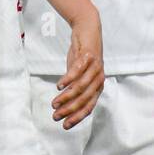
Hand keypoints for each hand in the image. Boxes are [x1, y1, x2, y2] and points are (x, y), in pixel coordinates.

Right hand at [52, 11, 103, 130]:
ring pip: (80, 87)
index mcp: (98, 86)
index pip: (88, 106)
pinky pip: (77, 71)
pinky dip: (67, 79)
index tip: (65, 125)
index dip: (77, 117)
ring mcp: (95, 67)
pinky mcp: (88, 56)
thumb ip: (75, 87)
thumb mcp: (79, 74)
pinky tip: (58, 86)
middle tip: (55, 116)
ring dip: (65, 97)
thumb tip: (64, 104)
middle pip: (84, 99)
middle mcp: (99, 78)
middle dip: (69, 110)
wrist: (87, 29)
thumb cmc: (82, 55)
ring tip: (54, 103)